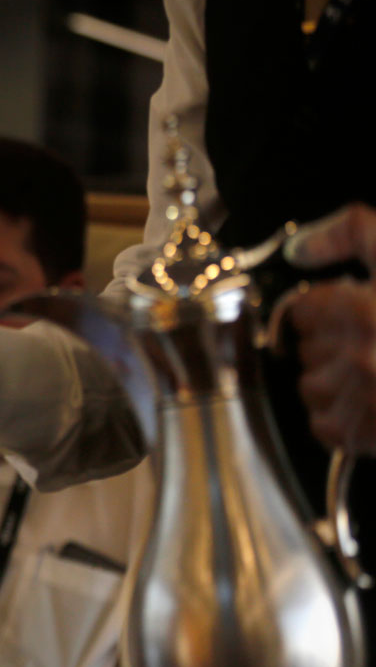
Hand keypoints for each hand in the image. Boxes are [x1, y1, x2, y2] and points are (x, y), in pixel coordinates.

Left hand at [284, 204, 375, 453]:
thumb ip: (352, 232)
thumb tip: (299, 248)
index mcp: (368, 311)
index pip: (302, 310)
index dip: (324, 307)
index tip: (347, 309)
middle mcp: (365, 358)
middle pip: (305, 348)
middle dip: (332, 341)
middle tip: (375, 340)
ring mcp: (369, 400)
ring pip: (310, 388)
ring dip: (333, 380)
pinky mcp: (373, 434)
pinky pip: (325, 426)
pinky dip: (342, 418)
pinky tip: (374, 402)